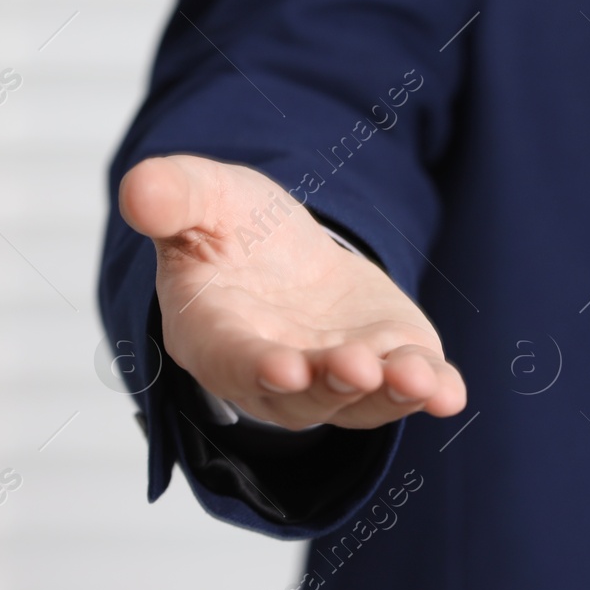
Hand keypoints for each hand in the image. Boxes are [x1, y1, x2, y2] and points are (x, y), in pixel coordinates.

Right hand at [118, 154, 465, 429]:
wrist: (284, 251)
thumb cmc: (232, 230)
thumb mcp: (203, 199)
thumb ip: (173, 197)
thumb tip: (138, 189)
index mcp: (217, 336)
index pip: (235, 361)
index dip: (258, 368)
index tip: (282, 368)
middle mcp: (278, 373)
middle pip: (305, 393)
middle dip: (332, 385)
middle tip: (358, 369)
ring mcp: (337, 374)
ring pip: (362, 401)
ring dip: (390, 395)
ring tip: (418, 381)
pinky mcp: (389, 361)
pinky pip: (410, 387)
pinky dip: (432, 392)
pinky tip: (450, 394)